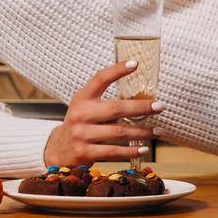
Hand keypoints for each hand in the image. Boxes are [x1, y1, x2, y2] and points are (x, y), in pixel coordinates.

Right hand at [42, 60, 164, 166]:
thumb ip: (104, 98)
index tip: (135, 64)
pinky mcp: (84, 153)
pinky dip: (131, 151)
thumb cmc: (80, 123)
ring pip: (119, 132)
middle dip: (141, 107)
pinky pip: (113, 151)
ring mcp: (81, 134)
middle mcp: (80, 115)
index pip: (99, 79)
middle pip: (116, 109)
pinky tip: (144, 149)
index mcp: (82, 98)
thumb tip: (139, 92)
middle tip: (160, 106)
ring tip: (158, 131)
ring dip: (142, 132)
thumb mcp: (85, 105)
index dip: (116, 70)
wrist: (57, 150)